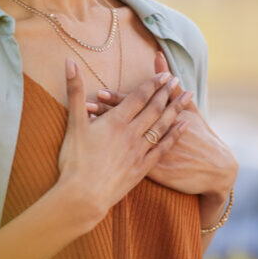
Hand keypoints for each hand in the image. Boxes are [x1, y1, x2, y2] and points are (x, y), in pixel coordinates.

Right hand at [56, 56, 190, 227]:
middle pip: (154, 109)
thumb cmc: (74, 160)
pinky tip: (184, 126)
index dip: (152, 84)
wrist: (83, 197)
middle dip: (166, 92)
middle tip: (178, 80)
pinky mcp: (142, 168)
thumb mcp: (73, 123)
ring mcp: (139, 151)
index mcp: (116, 121)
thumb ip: (74, 91)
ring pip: (162, 126)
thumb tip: (69, 61)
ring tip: (188, 96)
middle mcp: (131, 134)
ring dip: (176, 109)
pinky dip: (175, 134)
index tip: (164, 74)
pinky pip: (163, 147)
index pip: (138, 97)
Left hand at [86, 51, 238, 201]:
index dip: (117, 100)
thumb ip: (170, 86)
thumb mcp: (189, 110)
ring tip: (87, 125)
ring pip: (122, 142)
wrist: (214, 169)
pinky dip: (112, 156)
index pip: (136, 106)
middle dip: (105, 115)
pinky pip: (127, 163)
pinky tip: (96, 153)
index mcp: (162, 118)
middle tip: (86, 106)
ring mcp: (152, 155)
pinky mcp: (151, 172)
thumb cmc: (201, 136)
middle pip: (126, 123)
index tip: (99, 92)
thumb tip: (158, 57)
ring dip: (104, 134)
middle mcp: (155, 135)